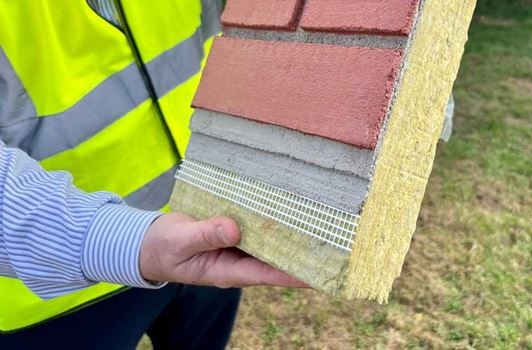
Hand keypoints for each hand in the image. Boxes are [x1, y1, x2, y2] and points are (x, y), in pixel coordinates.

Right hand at [139, 212, 306, 287]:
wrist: (150, 242)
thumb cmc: (163, 248)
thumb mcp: (180, 242)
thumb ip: (205, 235)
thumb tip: (234, 229)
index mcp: (228, 272)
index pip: (269, 274)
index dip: (295, 274)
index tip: (320, 271)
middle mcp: (239, 261)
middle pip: (277, 258)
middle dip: (302, 252)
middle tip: (332, 242)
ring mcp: (238, 246)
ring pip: (270, 241)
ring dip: (290, 233)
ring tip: (320, 222)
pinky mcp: (234, 231)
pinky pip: (257, 226)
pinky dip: (270, 218)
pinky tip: (288, 206)